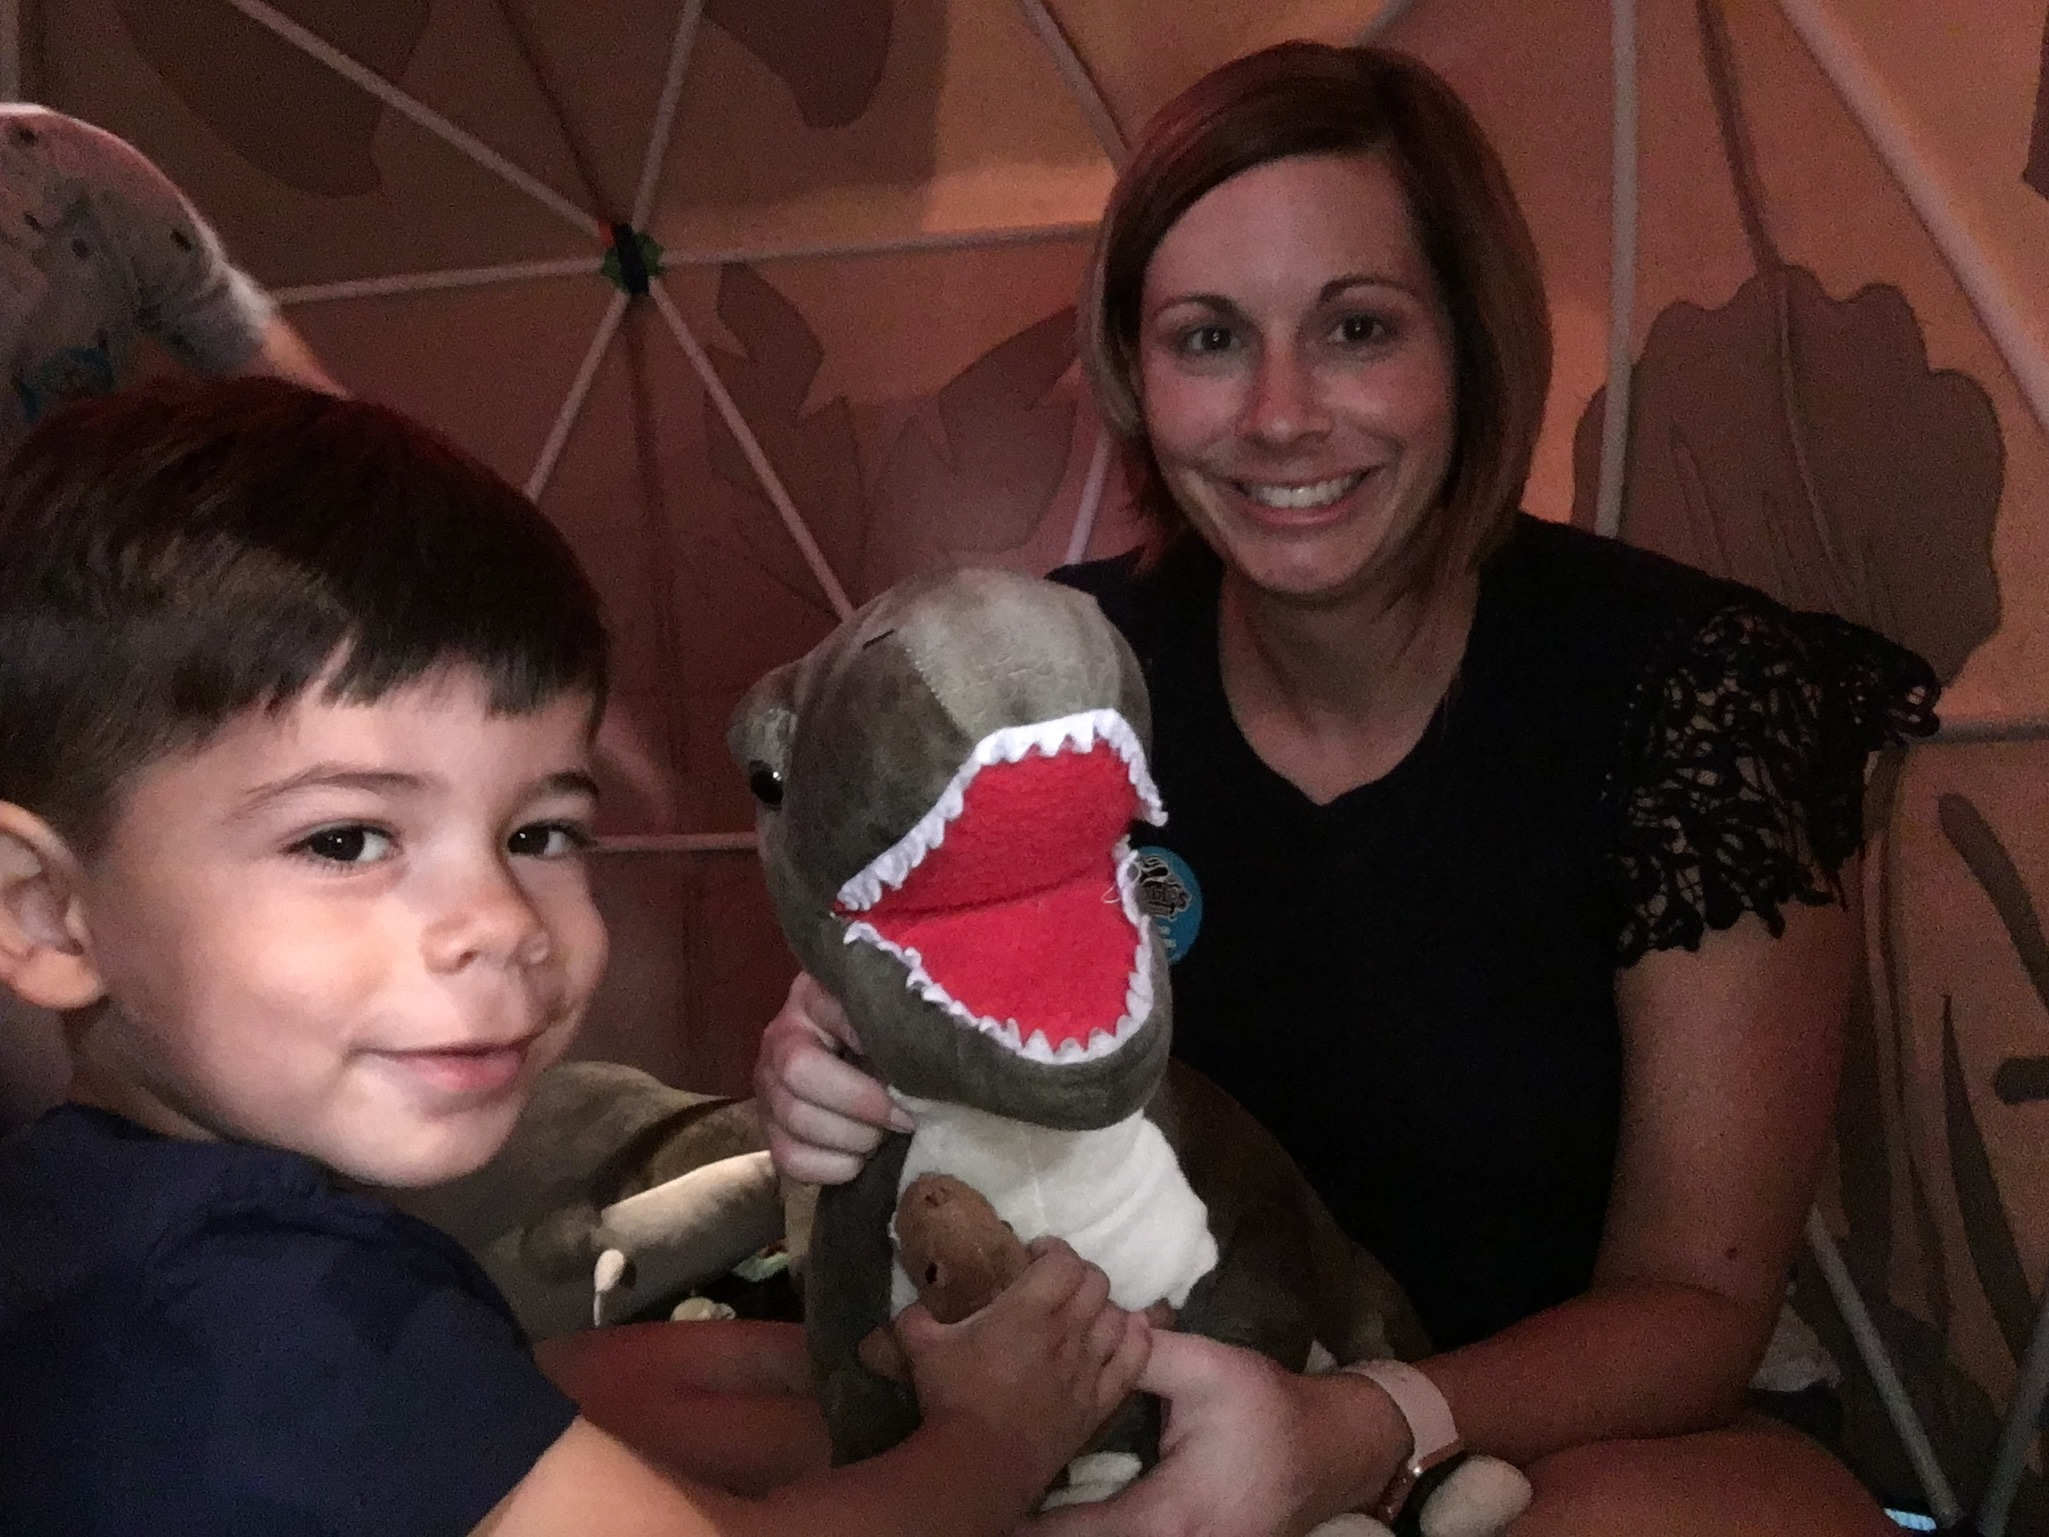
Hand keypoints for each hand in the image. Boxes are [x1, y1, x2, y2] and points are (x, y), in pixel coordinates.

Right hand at [753, 972, 911, 1182]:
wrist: (857, 1059)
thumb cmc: (884, 1035)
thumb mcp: (892, 1018)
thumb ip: (903, 1030)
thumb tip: (931, 1061)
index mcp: (812, 998)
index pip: (833, 1017)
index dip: (875, 1047)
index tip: (914, 1071)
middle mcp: (778, 1038)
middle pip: (800, 1073)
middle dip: (861, 1103)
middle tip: (903, 1117)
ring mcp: (768, 1086)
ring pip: (795, 1120)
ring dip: (853, 1138)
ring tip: (883, 1136)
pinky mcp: (769, 1129)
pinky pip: (790, 1159)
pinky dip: (834, 1167)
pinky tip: (860, 1157)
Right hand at [898, 1237, 1151, 1494]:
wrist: (980, 1465)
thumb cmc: (954, 1399)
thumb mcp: (922, 1347)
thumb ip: (916, 1318)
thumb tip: (913, 1308)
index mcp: (1029, 1310)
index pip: (1066, 1261)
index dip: (1055, 1250)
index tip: (1035, 1256)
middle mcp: (1068, 1332)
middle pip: (1097, 1283)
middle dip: (1079, 1275)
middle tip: (1057, 1285)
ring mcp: (1088, 1368)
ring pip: (1118, 1317)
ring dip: (1104, 1308)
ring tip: (1085, 1315)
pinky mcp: (1098, 1403)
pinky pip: (1134, 1361)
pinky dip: (1136, 1340)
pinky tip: (1128, 1333)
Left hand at [1022, 1333, 1408, 1536]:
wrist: (1328, 1452)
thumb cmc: (1268, 1411)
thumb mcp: (1209, 1370)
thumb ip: (1148, 1355)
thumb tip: (1094, 1326)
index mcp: (1167, 1516)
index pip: (1078, 1534)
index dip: (1027, 1526)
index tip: (985, 1511)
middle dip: (1034, 1532)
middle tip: (982, 1510)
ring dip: (1062, 1532)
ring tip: (1007, 1514)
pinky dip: (1091, 1532)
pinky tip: (1057, 1517)